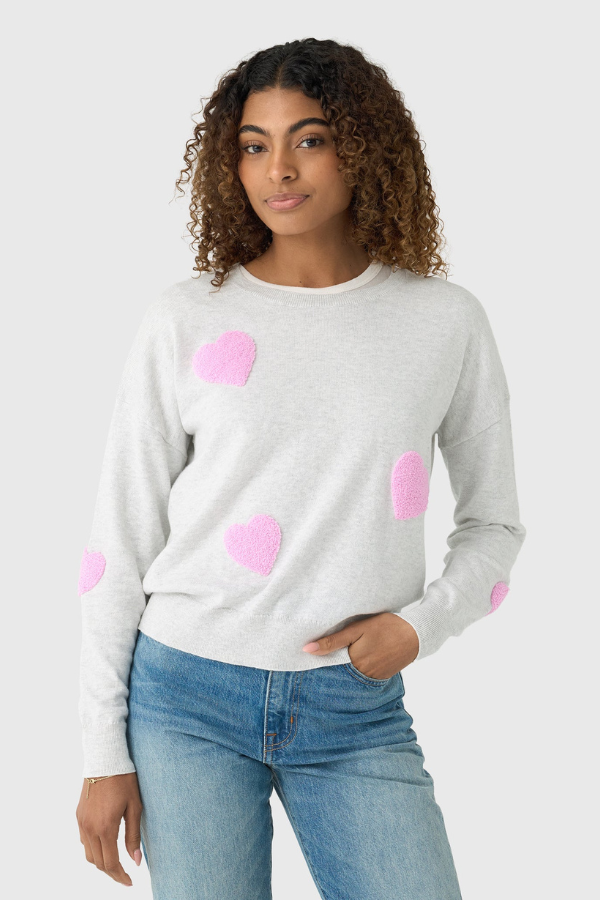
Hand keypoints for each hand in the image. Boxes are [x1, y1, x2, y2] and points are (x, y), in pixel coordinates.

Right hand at [76, 771, 142, 885]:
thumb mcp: (135, 807)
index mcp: (105, 827)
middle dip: (111, 872)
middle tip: (125, 875)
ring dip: (101, 862)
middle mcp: (90, 828)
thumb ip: (133, 836)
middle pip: (98, 863)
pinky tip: (104, 845)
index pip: (111, 862)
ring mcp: (82, 822)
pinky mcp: (78, 816)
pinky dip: (93, 849)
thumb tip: (136, 861)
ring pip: (88, 854)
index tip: (130, 881)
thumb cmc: (124, 781)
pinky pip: (83, 841)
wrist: (105, 759)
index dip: (120, 876)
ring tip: (115, 863)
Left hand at [302, 612, 418, 678]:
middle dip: (328, 665)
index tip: (306, 654)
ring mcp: (371, 679)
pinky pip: (361, 676)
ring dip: (341, 668)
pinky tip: (355, 658)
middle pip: (337, 673)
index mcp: (353, 663)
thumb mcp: (358, 629)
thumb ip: (333, 640)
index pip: (326, 666)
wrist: (416, 635)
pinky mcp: (379, 678)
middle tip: (320, 654)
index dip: (317, 660)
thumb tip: (306, 649)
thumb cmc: (386, 627)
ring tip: (338, 655)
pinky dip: (355, 669)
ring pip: (348, 675)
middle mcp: (361, 676)